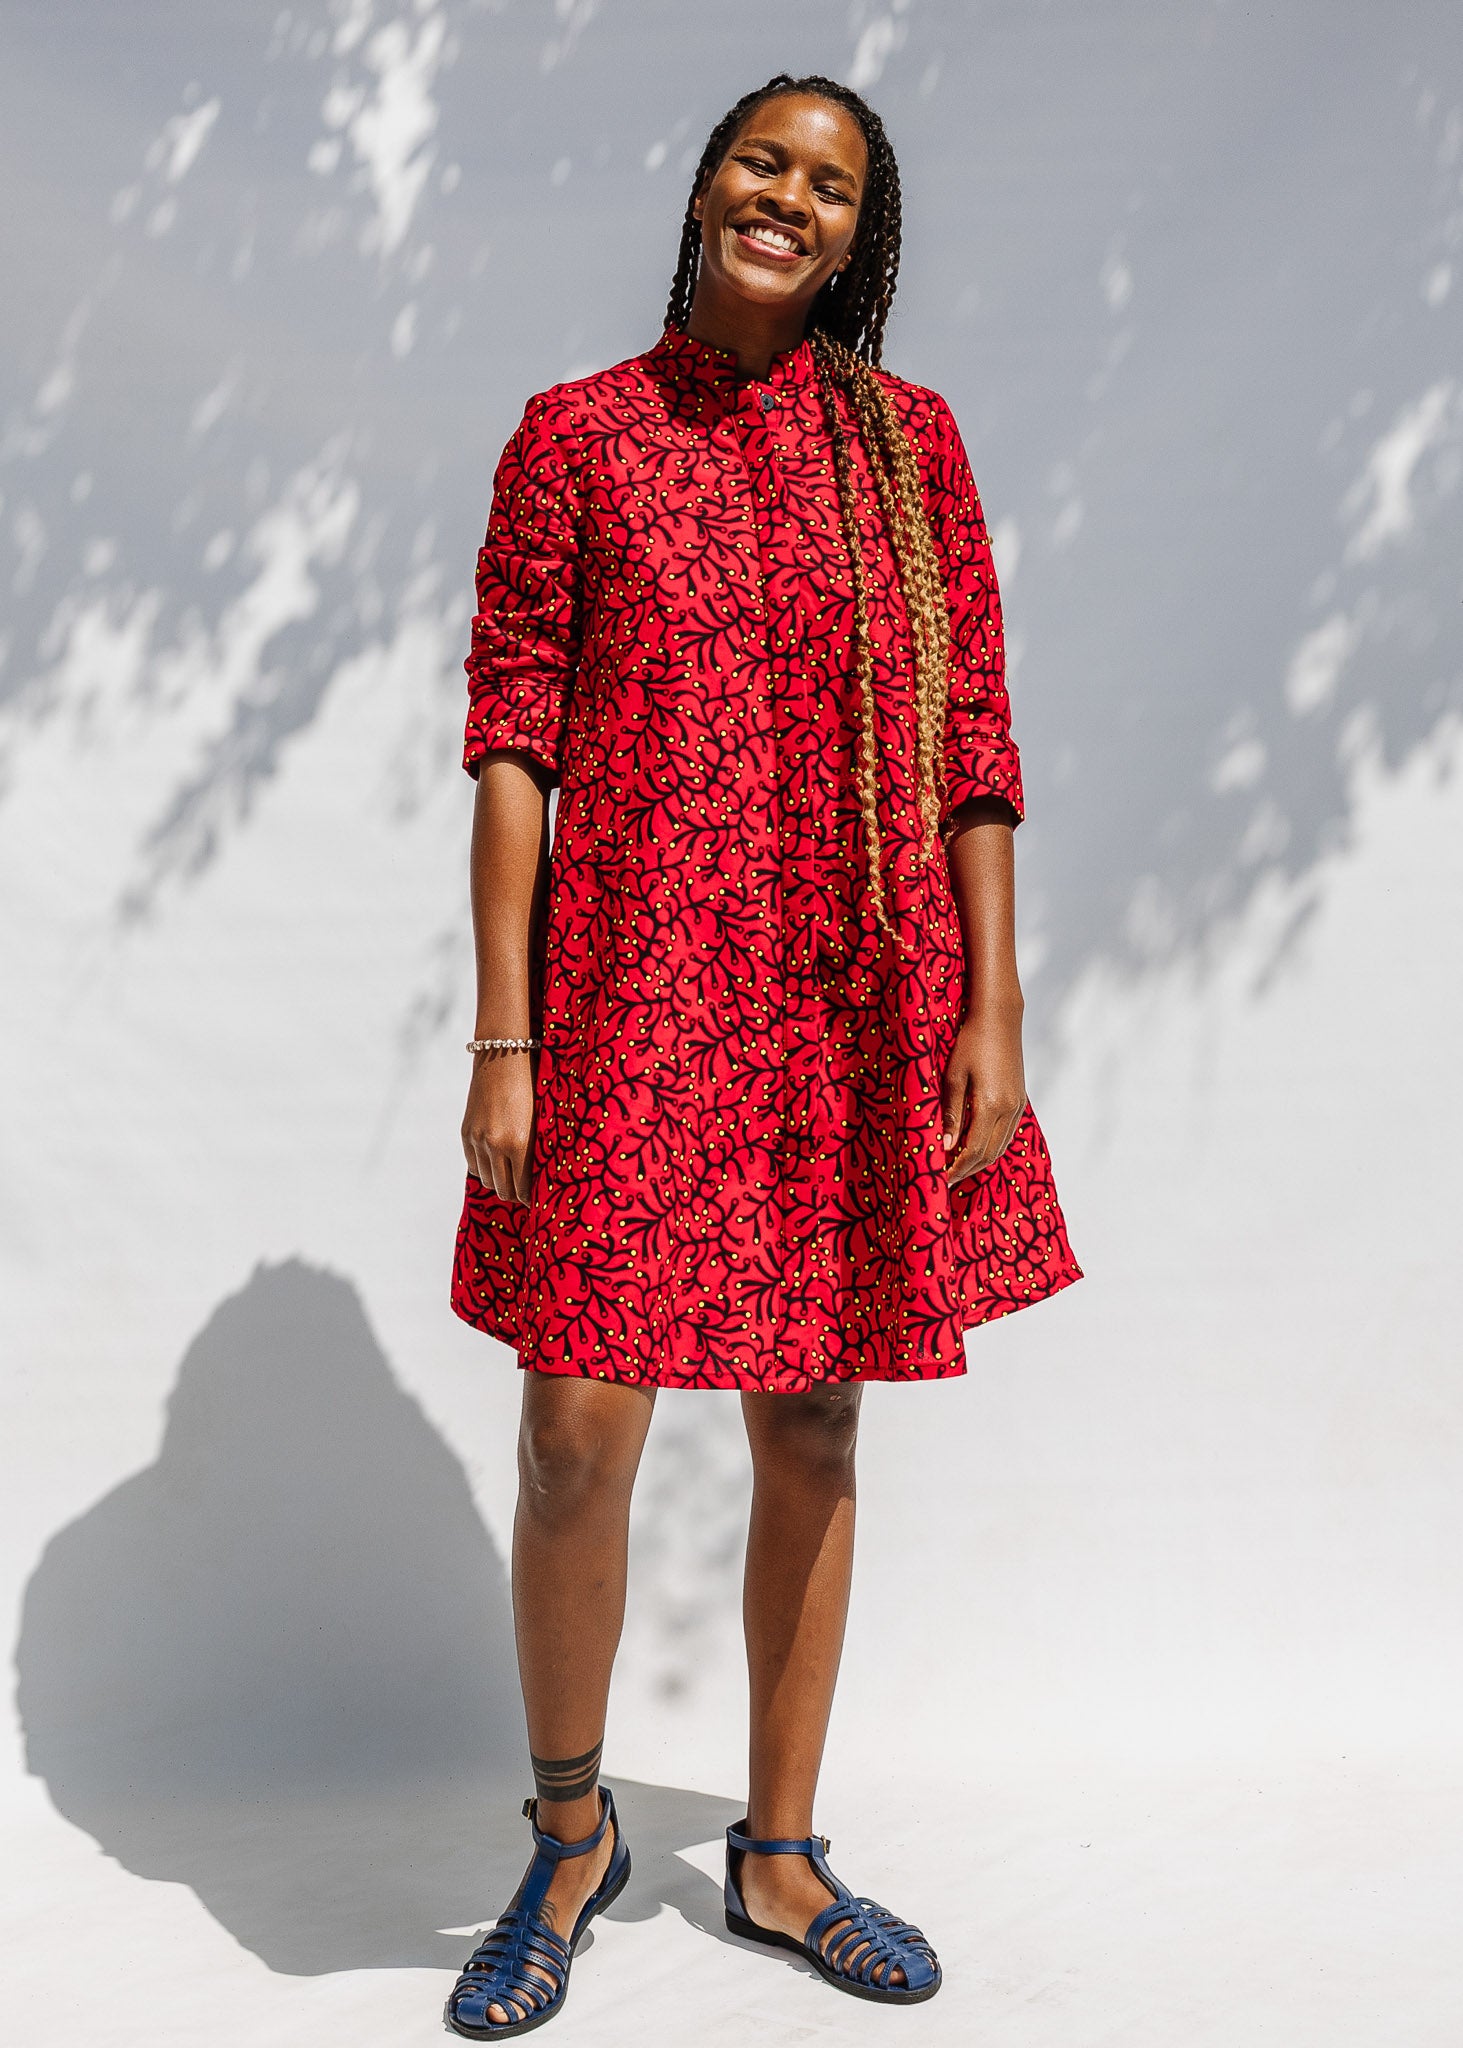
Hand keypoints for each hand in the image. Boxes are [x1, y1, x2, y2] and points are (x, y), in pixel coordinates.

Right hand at [461, 1048, 538, 1204]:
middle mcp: (496, 1144)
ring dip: (499, 1183)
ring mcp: (478, 1139)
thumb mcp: (541, 1118)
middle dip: (516, 1195)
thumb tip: (542, 1177)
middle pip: (503, 1190)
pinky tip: (497, 1163)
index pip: (524, 1188)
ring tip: (511, 1179)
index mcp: (520, 1142)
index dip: (531, 1199)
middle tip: (526, 1194)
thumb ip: (539, 1148)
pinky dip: (485, 1169)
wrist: (503, 1057)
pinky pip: (474, 1165)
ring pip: (487, 1180)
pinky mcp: (466, 1132)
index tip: (538, 1201)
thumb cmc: (533, 1085)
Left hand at [940, 998, 1026, 1185]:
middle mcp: (1009, 1109)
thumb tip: (945, 1146)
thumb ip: (951, 1114)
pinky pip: (1007, 1134)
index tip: (940, 1178)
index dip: (956, 1168)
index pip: (973, 1151)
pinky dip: (991, 1147)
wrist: (999, 1018)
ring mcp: (1017, 1106)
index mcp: (991, 1105)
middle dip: (967, 1170)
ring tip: (958, 1167)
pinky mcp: (1019, 1100)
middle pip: (988, 1155)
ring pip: (1000, 1147)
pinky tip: (976, 1148)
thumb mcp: (953, 1077)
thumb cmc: (970, 1042)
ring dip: (979, 1162)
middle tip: (946, 1179)